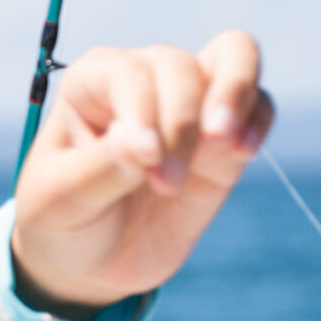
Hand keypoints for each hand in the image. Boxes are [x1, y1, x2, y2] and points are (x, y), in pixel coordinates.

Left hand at [9, 31, 272, 316]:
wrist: (92, 263)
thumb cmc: (64, 221)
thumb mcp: (61, 202)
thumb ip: (98, 170)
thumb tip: (141, 143)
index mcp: (93, 81)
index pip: (131, 73)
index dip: (145, 111)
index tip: (144, 161)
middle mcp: (144, 78)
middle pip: (180, 66)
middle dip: (180, 125)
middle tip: (165, 186)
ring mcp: (189, 103)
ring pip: (233, 56)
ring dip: (234, 93)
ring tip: (227, 144)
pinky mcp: (224, 139)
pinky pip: (260, 104)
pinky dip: (259, 119)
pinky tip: (244, 152)